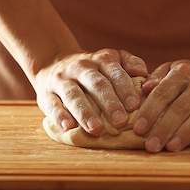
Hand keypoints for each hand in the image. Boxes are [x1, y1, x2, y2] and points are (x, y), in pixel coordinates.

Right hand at [33, 49, 148, 134]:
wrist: (53, 62)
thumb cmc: (93, 69)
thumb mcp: (112, 59)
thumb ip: (130, 63)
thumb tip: (143, 73)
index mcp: (101, 59)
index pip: (114, 72)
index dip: (125, 88)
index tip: (135, 106)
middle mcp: (81, 67)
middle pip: (96, 84)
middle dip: (109, 103)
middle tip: (121, 123)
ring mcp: (62, 80)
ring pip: (73, 95)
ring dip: (86, 113)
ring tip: (97, 130)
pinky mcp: (45, 94)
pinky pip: (52, 104)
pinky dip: (59, 116)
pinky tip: (69, 127)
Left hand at [133, 59, 189, 152]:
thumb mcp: (175, 69)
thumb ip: (158, 78)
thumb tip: (144, 89)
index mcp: (184, 72)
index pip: (164, 92)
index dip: (150, 111)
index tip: (139, 129)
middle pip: (181, 107)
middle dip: (164, 128)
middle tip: (151, 146)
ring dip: (185, 133)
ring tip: (170, 148)